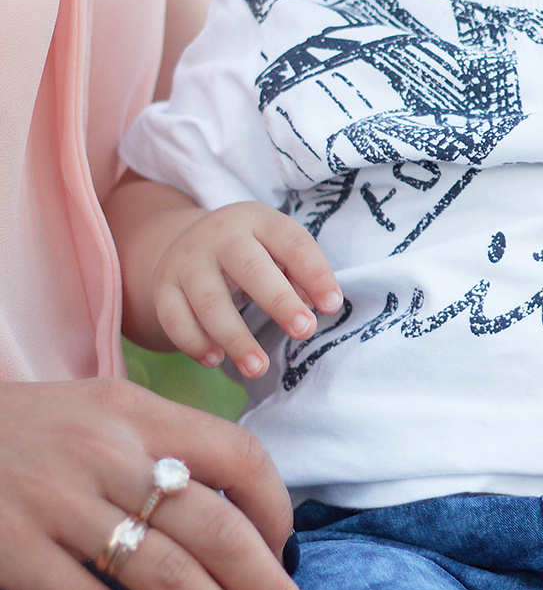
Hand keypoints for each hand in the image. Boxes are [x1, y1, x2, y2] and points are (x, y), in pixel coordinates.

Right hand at [0, 379, 319, 589]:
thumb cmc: (24, 434)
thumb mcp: (97, 414)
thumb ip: (162, 450)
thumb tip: (241, 518)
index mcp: (136, 410)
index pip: (238, 454)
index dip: (276, 512)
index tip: (290, 560)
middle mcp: (106, 451)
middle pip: (214, 525)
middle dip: (268, 588)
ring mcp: (58, 502)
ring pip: (166, 573)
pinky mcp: (15, 550)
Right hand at [154, 201, 342, 377]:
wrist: (191, 242)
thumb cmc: (254, 253)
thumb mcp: (278, 251)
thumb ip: (301, 276)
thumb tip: (319, 308)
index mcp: (258, 220)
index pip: (291, 242)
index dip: (315, 273)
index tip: (332, 305)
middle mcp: (220, 235)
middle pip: (249, 268)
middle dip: (279, 301)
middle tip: (304, 332)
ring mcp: (187, 260)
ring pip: (209, 301)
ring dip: (236, 338)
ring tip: (259, 368)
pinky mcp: (164, 287)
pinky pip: (174, 319)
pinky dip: (194, 343)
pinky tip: (216, 361)